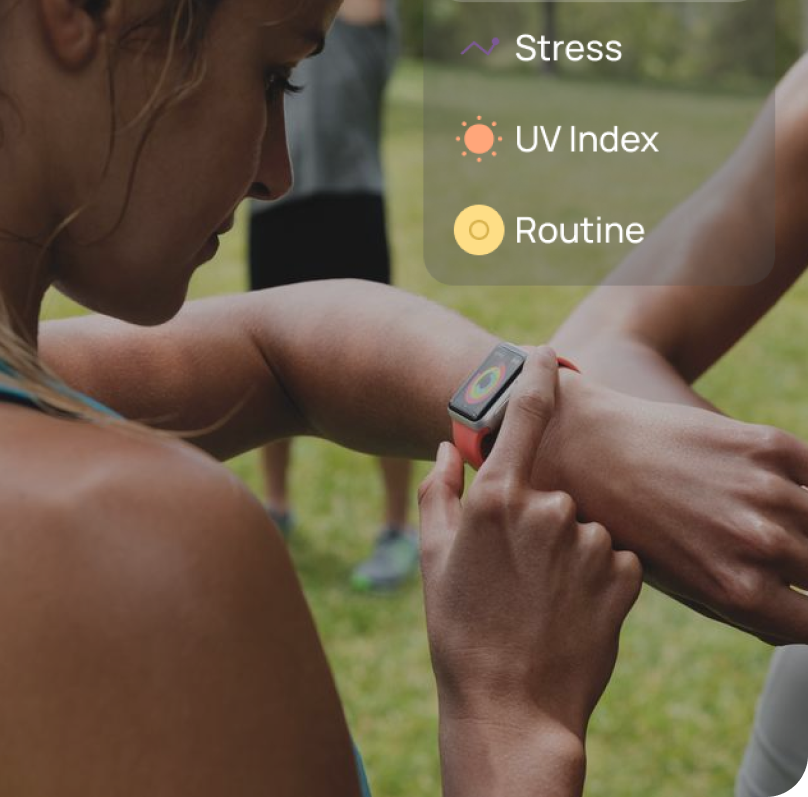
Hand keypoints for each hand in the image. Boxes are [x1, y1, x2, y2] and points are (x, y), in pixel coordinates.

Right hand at [419, 348, 642, 744]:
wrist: (513, 706)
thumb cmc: (460, 632)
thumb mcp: (434, 559)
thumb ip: (440, 492)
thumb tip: (449, 446)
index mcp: (495, 498)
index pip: (523, 417)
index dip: (536, 378)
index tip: (546, 354)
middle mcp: (547, 509)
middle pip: (555, 489)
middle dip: (540, 519)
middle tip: (514, 573)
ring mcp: (590, 543)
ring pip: (586, 525)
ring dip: (569, 550)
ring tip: (541, 599)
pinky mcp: (627, 577)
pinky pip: (616, 557)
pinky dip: (599, 575)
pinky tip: (571, 610)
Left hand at [536, 376, 807, 645]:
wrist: (580, 448)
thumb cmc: (620, 525)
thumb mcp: (675, 588)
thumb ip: (744, 609)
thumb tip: (797, 621)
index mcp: (738, 592)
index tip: (799, 601)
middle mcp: (761, 545)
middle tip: (785, 563)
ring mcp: (768, 492)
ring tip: (769, 528)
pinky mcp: (767, 445)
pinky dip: (807, 487)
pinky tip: (784, 491)